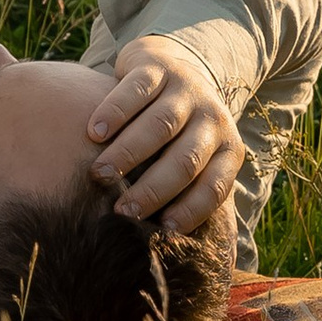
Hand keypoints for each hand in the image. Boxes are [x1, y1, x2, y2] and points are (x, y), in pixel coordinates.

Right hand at [87, 33, 239, 236]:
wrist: (175, 65)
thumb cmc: (179, 132)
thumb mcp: (197, 158)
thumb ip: (192, 194)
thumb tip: (191, 256)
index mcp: (227, 149)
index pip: (214, 187)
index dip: (190, 211)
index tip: (161, 231)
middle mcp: (212, 119)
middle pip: (185, 160)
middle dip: (153, 189)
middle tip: (122, 211)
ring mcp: (186, 91)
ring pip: (160, 125)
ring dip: (128, 153)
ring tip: (99, 175)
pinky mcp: (158, 68)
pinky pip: (137, 91)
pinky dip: (114, 113)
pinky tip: (93, 132)